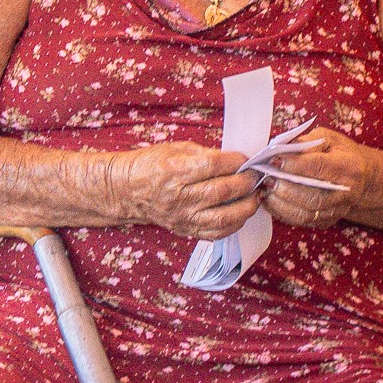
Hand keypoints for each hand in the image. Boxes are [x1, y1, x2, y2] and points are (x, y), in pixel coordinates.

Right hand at [114, 142, 261, 240]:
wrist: (127, 190)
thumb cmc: (150, 165)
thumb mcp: (175, 149)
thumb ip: (205, 154)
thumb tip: (234, 160)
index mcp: (175, 171)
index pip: (214, 166)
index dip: (236, 162)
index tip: (246, 159)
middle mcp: (179, 197)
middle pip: (223, 191)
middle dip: (246, 182)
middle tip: (256, 175)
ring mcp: (183, 217)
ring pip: (224, 218)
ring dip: (246, 207)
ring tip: (255, 196)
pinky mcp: (185, 230)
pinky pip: (216, 233)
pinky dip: (234, 225)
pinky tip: (241, 213)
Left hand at [260, 127, 369, 228]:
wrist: (361, 178)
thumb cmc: (340, 154)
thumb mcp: (329, 139)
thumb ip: (306, 142)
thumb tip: (281, 150)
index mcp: (347, 166)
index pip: (319, 167)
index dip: (294, 164)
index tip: (274, 159)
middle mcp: (345, 192)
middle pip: (312, 195)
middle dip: (284, 187)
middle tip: (267, 177)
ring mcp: (337, 210)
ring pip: (305, 213)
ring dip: (280, 202)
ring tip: (265, 189)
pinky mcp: (327, 221)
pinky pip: (301, 221)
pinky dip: (282, 212)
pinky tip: (270, 200)